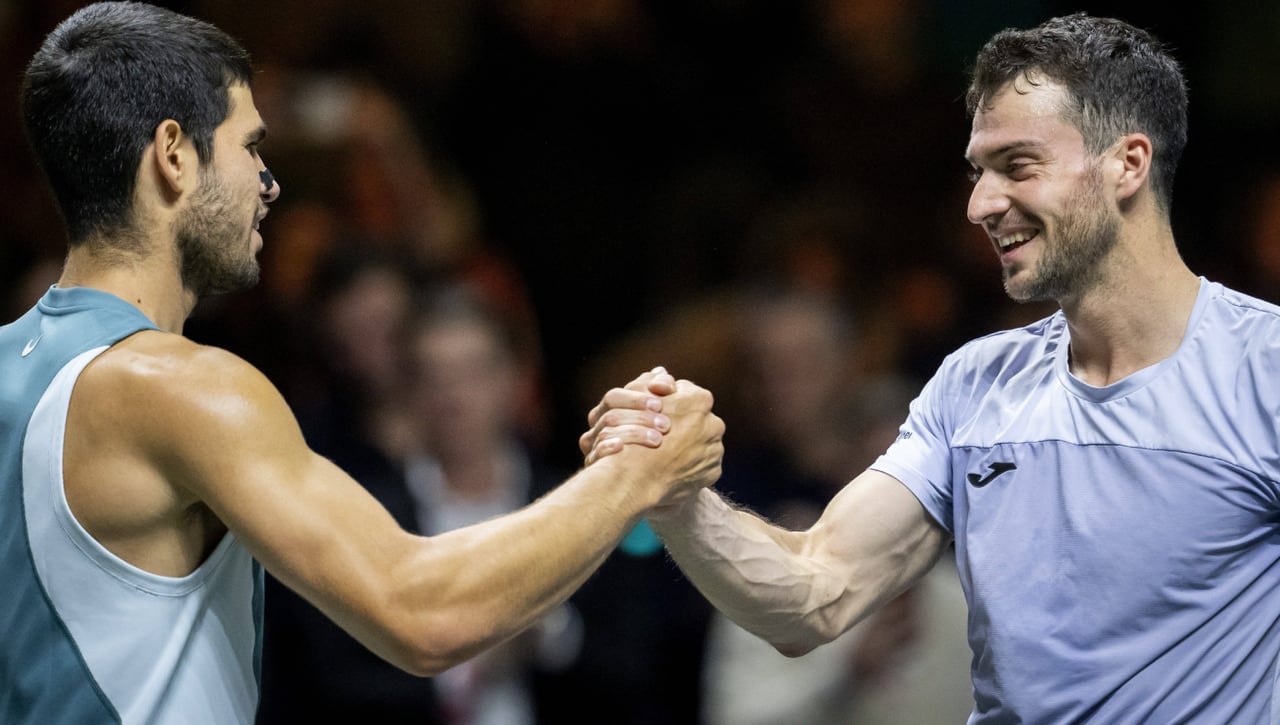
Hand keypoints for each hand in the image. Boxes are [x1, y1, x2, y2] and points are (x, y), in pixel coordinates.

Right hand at [580, 366, 677, 465]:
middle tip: (665, 425)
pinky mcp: (594, 464)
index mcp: (610, 408)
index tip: (660, 404)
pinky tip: (622, 448)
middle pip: (611, 413)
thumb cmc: (658, 434)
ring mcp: (593, 445)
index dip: (637, 398)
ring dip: (633, 433)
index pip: (616, 397)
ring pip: (606, 431)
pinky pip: (595, 454)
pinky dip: (607, 449)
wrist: (652, 474)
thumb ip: (661, 388)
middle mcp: (598, 424)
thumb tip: (660, 371)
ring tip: (657, 439)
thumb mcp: (662, 410)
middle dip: (639, 416)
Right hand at [609, 378, 723, 510]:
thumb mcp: (640, 399)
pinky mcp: (713, 471)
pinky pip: (703, 465)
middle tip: (662, 434)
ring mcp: (715, 449)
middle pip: (698, 420)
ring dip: (688, 446)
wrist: (637, 478)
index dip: (671, 404)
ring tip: (665, 455)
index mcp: (699, 400)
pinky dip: (691, 466)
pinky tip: (672, 469)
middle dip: (684, 425)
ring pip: (703, 442)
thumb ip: (656, 383)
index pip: (688, 394)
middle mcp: (714, 423)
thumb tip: (662, 372)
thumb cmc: (634, 434)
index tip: (658, 414)